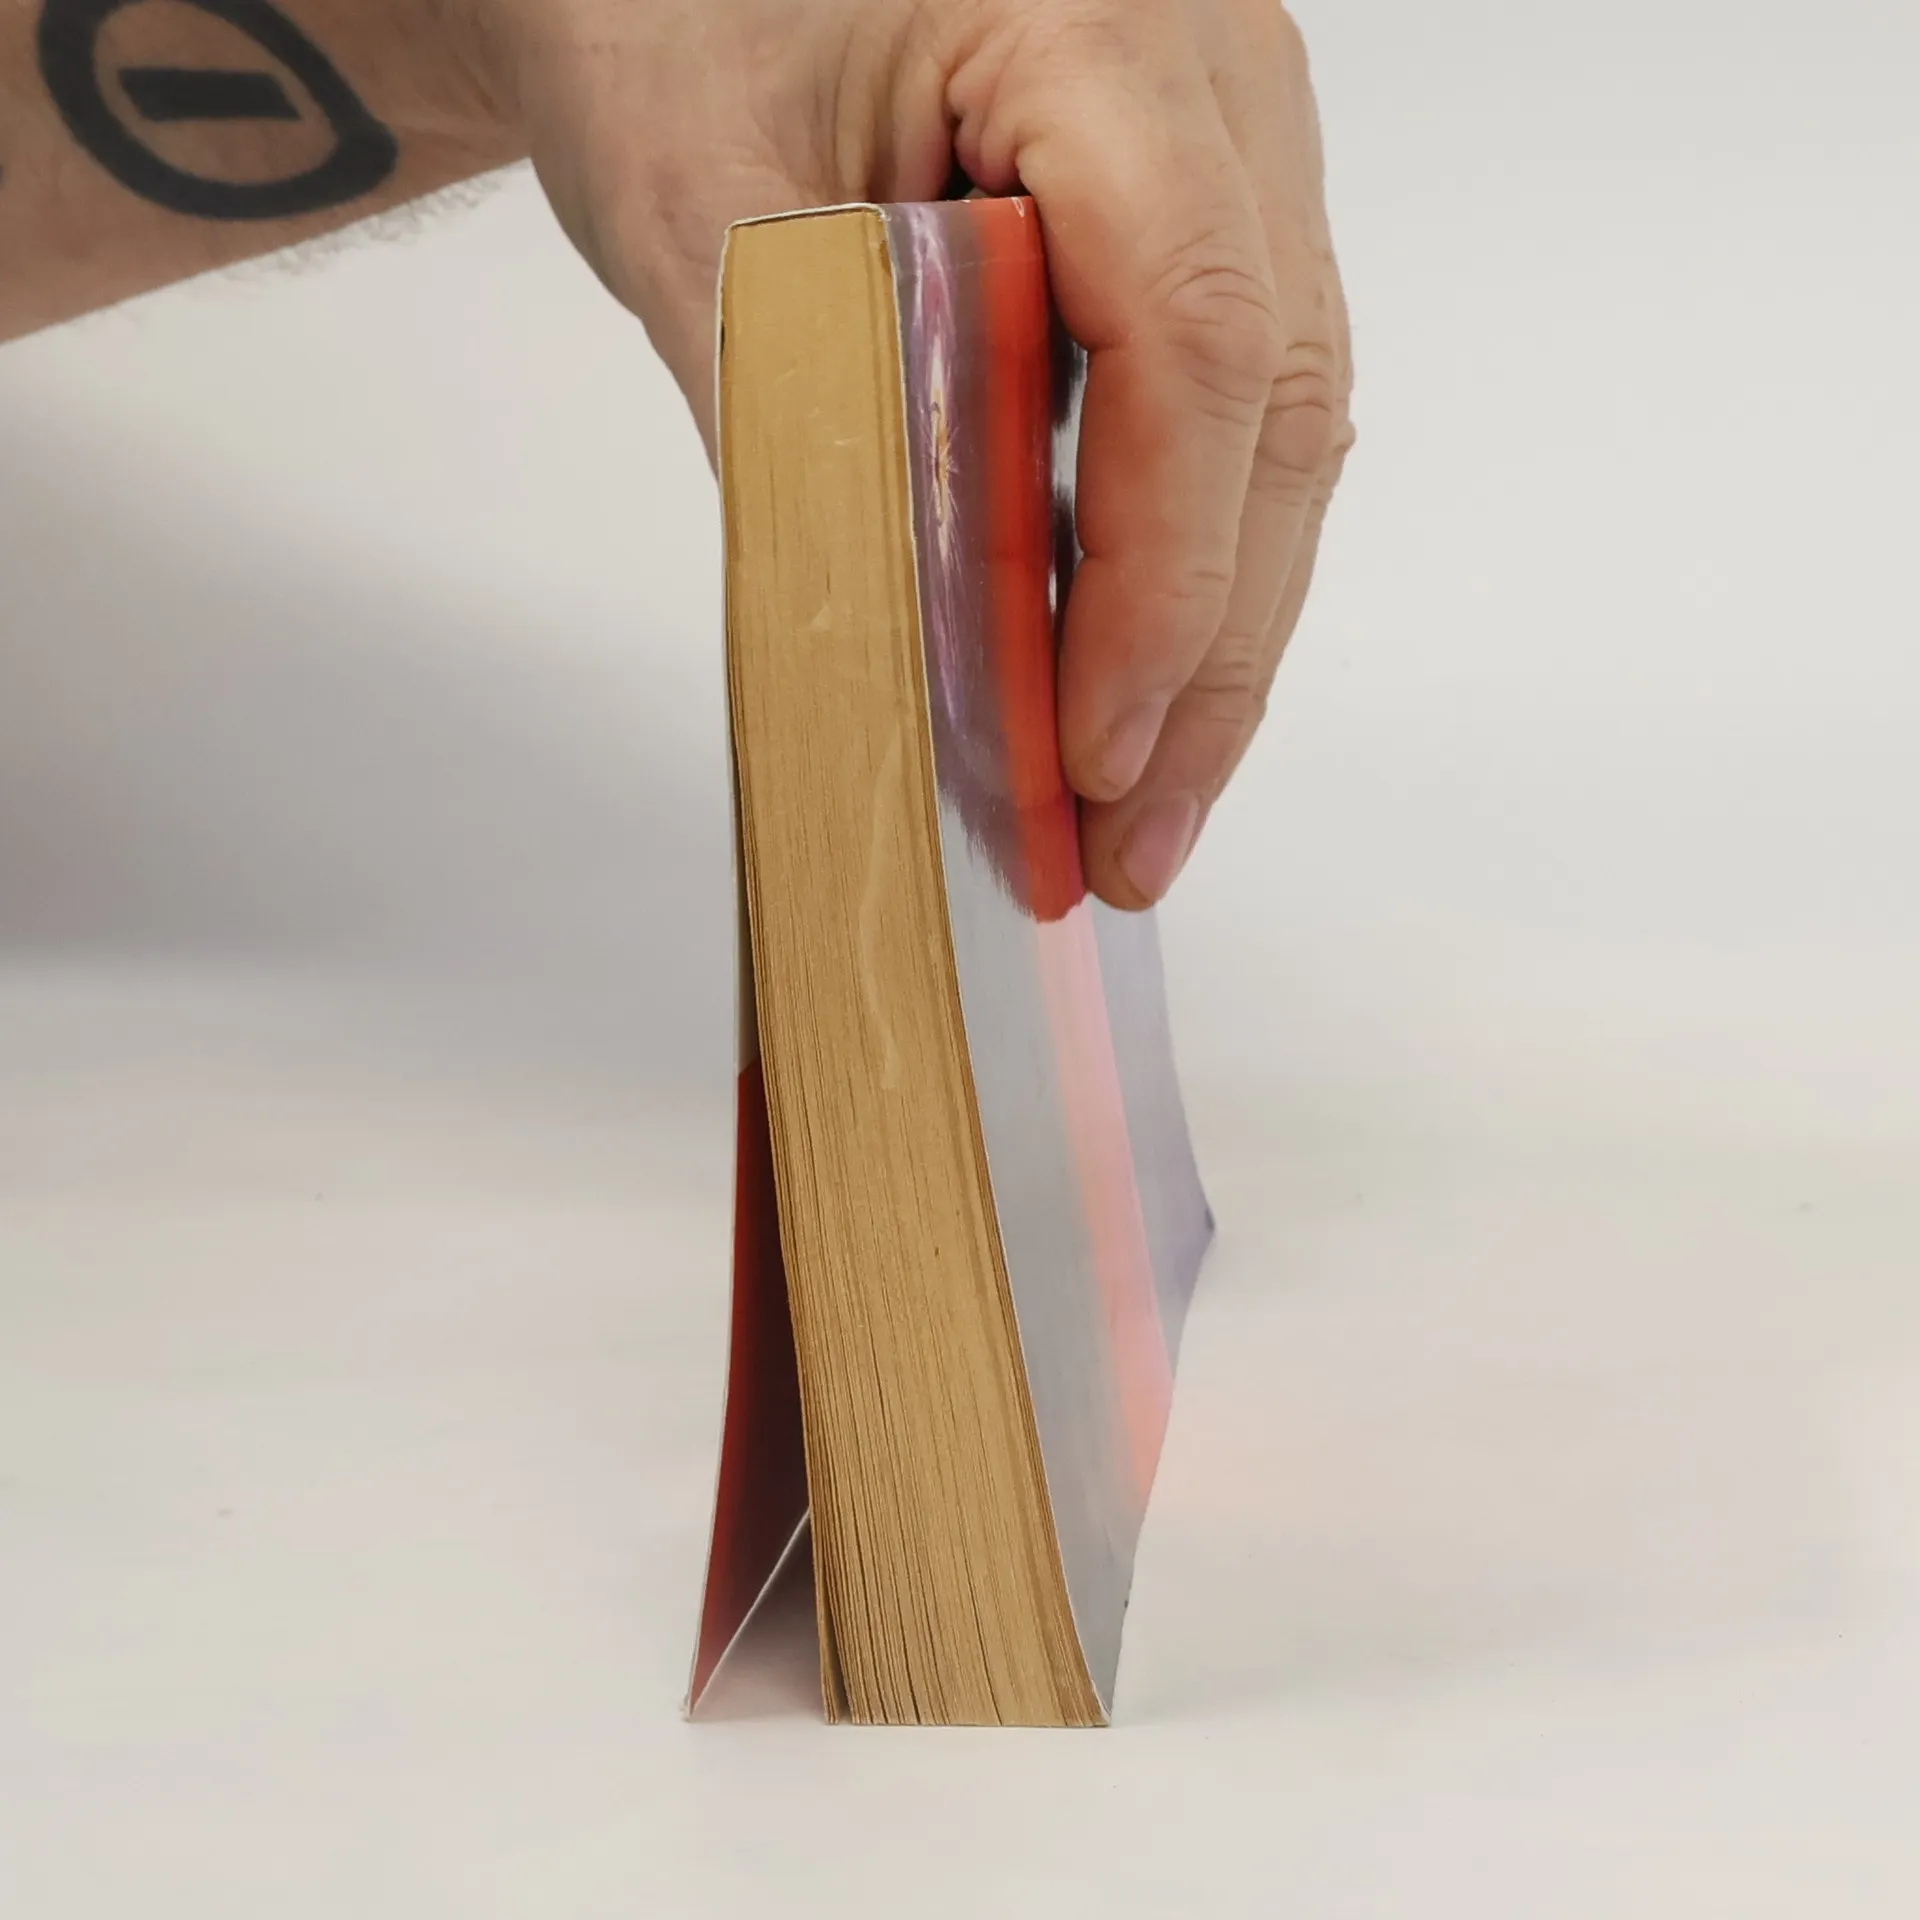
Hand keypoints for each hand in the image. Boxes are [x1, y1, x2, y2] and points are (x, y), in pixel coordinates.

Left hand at [465, 0, 1352, 907]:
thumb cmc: (663, 14)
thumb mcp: (700, 212)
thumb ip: (813, 426)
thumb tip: (912, 669)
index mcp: (1102, 24)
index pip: (1189, 334)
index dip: (1156, 574)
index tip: (1088, 749)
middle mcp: (1215, 74)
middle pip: (1272, 405)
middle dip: (1206, 654)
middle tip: (1133, 841)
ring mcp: (1230, 139)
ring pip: (1276, 423)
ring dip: (1211, 630)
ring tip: (1140, 802)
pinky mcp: (1199, 207)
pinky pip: (1229, 403)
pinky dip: (1182, 554)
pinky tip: (1130, 675)